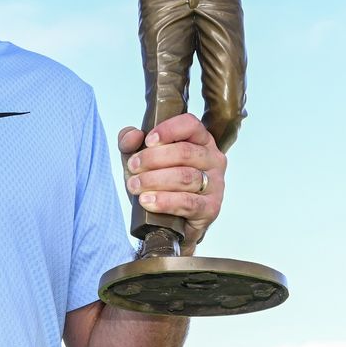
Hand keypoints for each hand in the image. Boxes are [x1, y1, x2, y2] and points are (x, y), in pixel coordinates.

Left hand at [117, 113, 225, 253]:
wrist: (167, 221)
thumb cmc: (158, 183)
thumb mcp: (140, 158)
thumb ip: (131, 142)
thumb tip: (133, 135)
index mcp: (199, 140)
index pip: (191, 125)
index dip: (168, 130)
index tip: (148, 140)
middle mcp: (212, 159)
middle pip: (185, 152)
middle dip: (153, 159)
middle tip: (133, 167)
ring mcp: (215, 184)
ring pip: (185, 177)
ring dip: (154, 180)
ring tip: (135, 185)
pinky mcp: (211, 208)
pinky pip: (188, 202)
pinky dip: (164, 201)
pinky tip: (147, 201)